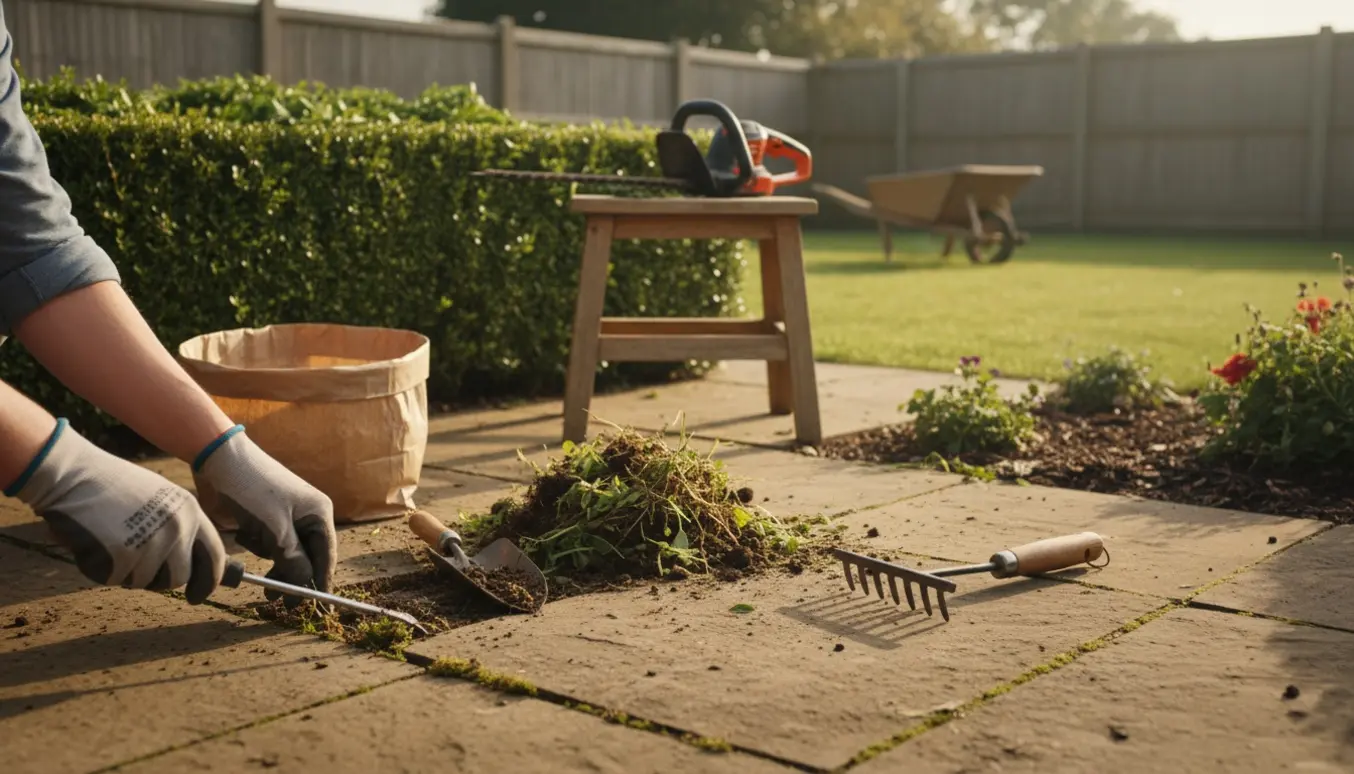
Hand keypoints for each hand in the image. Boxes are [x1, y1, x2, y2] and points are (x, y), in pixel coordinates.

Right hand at [8, 419, 226, 602]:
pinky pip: (116, 579)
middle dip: (158, 579)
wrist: (73, 474)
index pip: (213, 556)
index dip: (208, 581)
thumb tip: (191, 566)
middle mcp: (178, 527)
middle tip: (133, 562)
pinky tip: (94, 542)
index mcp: (190, 511)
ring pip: (145, 582)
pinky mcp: (124, 555)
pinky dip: (102, 568)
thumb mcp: (160, 499)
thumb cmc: (111, 486)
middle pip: (179, 577)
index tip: (198, 595)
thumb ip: (178, 527)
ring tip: (110, 540)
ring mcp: (153, 542)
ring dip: (127, 572)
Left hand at [193, 428, 336, 605]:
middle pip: (307, 557)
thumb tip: (306, 585)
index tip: (317, 608)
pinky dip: (259, 549)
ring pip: (286, 553)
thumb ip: (293, 559)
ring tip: (263, 585)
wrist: (219, 460)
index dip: (321, 582)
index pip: (326, 556)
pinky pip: (269, 544)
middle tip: (277, 601)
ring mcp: (285, 517)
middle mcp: (307, 515)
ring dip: (274, 567)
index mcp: (318, 513)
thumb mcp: (275, 528)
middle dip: (293, 578)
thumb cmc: (253, 489)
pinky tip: (244, 540)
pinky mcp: (265, 518)